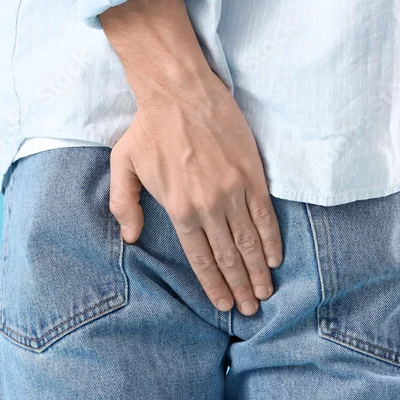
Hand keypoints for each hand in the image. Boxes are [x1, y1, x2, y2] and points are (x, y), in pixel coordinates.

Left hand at [101, 0, 281, 315]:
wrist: (180, 90)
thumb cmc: (149, 127)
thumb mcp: (124, 165)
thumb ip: (125, 204)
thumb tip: (131, 238)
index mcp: (179, 208)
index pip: (200, 257)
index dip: (214, 284)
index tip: (224, 304)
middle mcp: (208, 206)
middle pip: (229, 256)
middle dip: (240, 287)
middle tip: (250, 309)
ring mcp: (233, 191)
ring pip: (250, 242)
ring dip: (258, 271)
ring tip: (265, 292)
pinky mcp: (252, 174)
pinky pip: (265, 215)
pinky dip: (271, 240)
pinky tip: (274, 258)